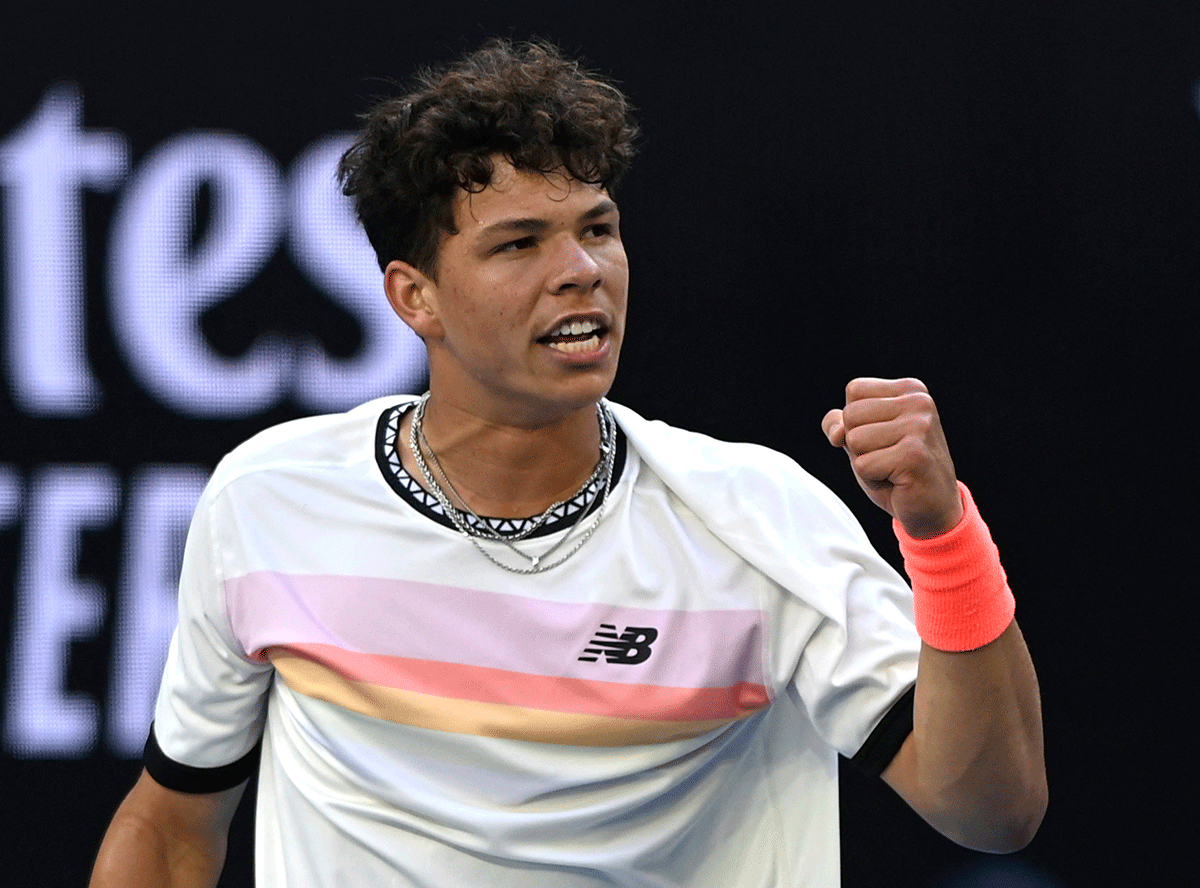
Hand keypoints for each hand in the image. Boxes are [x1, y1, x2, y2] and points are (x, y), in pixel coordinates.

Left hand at [822, 377, 963, 537]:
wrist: (933, 509)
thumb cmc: (896, 470)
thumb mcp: (863, 439)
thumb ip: (840, 423)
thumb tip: (837, 432)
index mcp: (910, 389)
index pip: (855, 390)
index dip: (856, 421)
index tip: (883, 438)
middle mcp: (919, 402)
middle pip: (851, 415)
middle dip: (859, 444)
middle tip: (888, 457)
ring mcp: (919, 427)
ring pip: (854, 440)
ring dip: (865, 462)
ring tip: (892, 468)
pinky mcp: (913, 455)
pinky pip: (862, 465)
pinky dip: (872, 478)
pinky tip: (898, 480)